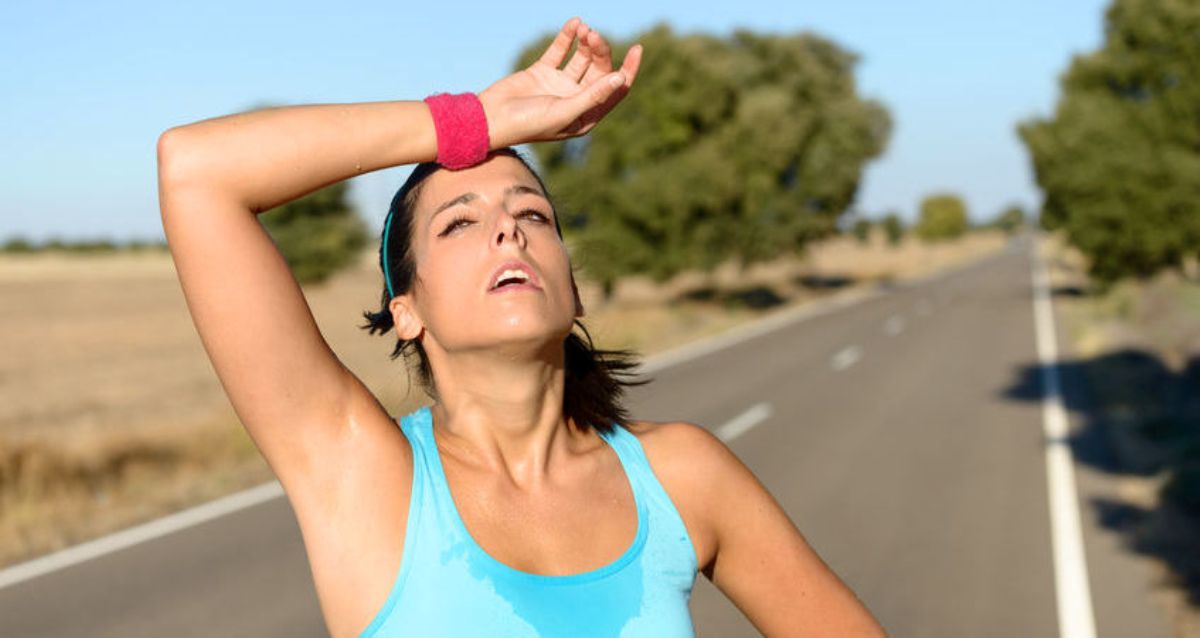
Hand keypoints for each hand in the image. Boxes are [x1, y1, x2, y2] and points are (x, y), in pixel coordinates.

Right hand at [479, 17, 641, 147]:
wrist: (491, 119)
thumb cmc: (528, 124)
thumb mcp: (564, 111)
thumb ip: (592, 95)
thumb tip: (620, 78)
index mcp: (586, 115)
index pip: (615, 90)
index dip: (628, 70)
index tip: (637, 48)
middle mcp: (576, 99)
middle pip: (599, 69)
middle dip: (600, 50)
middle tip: (593, 35)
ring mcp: (559, 85)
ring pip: (581, 58)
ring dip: (585, 42)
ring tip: (584, 29)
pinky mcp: (543, 72)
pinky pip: (560, 51)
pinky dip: (568, 37)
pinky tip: (575, 23)